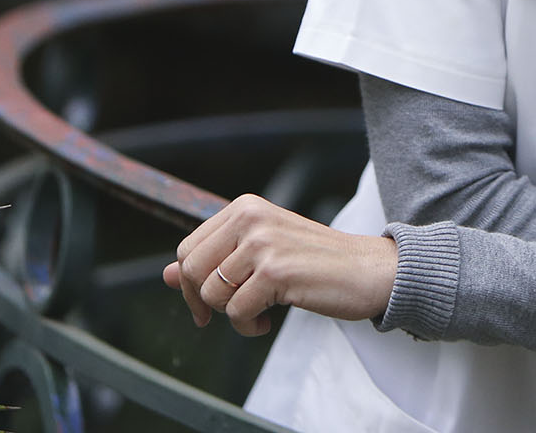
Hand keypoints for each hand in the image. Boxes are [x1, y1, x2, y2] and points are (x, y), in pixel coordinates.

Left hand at [160, 193, 398, 336]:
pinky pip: (237, 312)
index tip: (206, 307)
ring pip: (213, 294)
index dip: (190, 285)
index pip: (188, 249)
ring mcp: (263, 242)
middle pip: (193, 271)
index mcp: (245, 207)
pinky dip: (249, 327)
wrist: (369, 270)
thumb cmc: (315, 264)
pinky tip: (270, 320)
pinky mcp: (276, 270)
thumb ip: (216, 261)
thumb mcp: (261, 254)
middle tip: (233, 314)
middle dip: (204, 303)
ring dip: (232, 317)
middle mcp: (250, 217)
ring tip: (259, 314)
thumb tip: (166, 276)